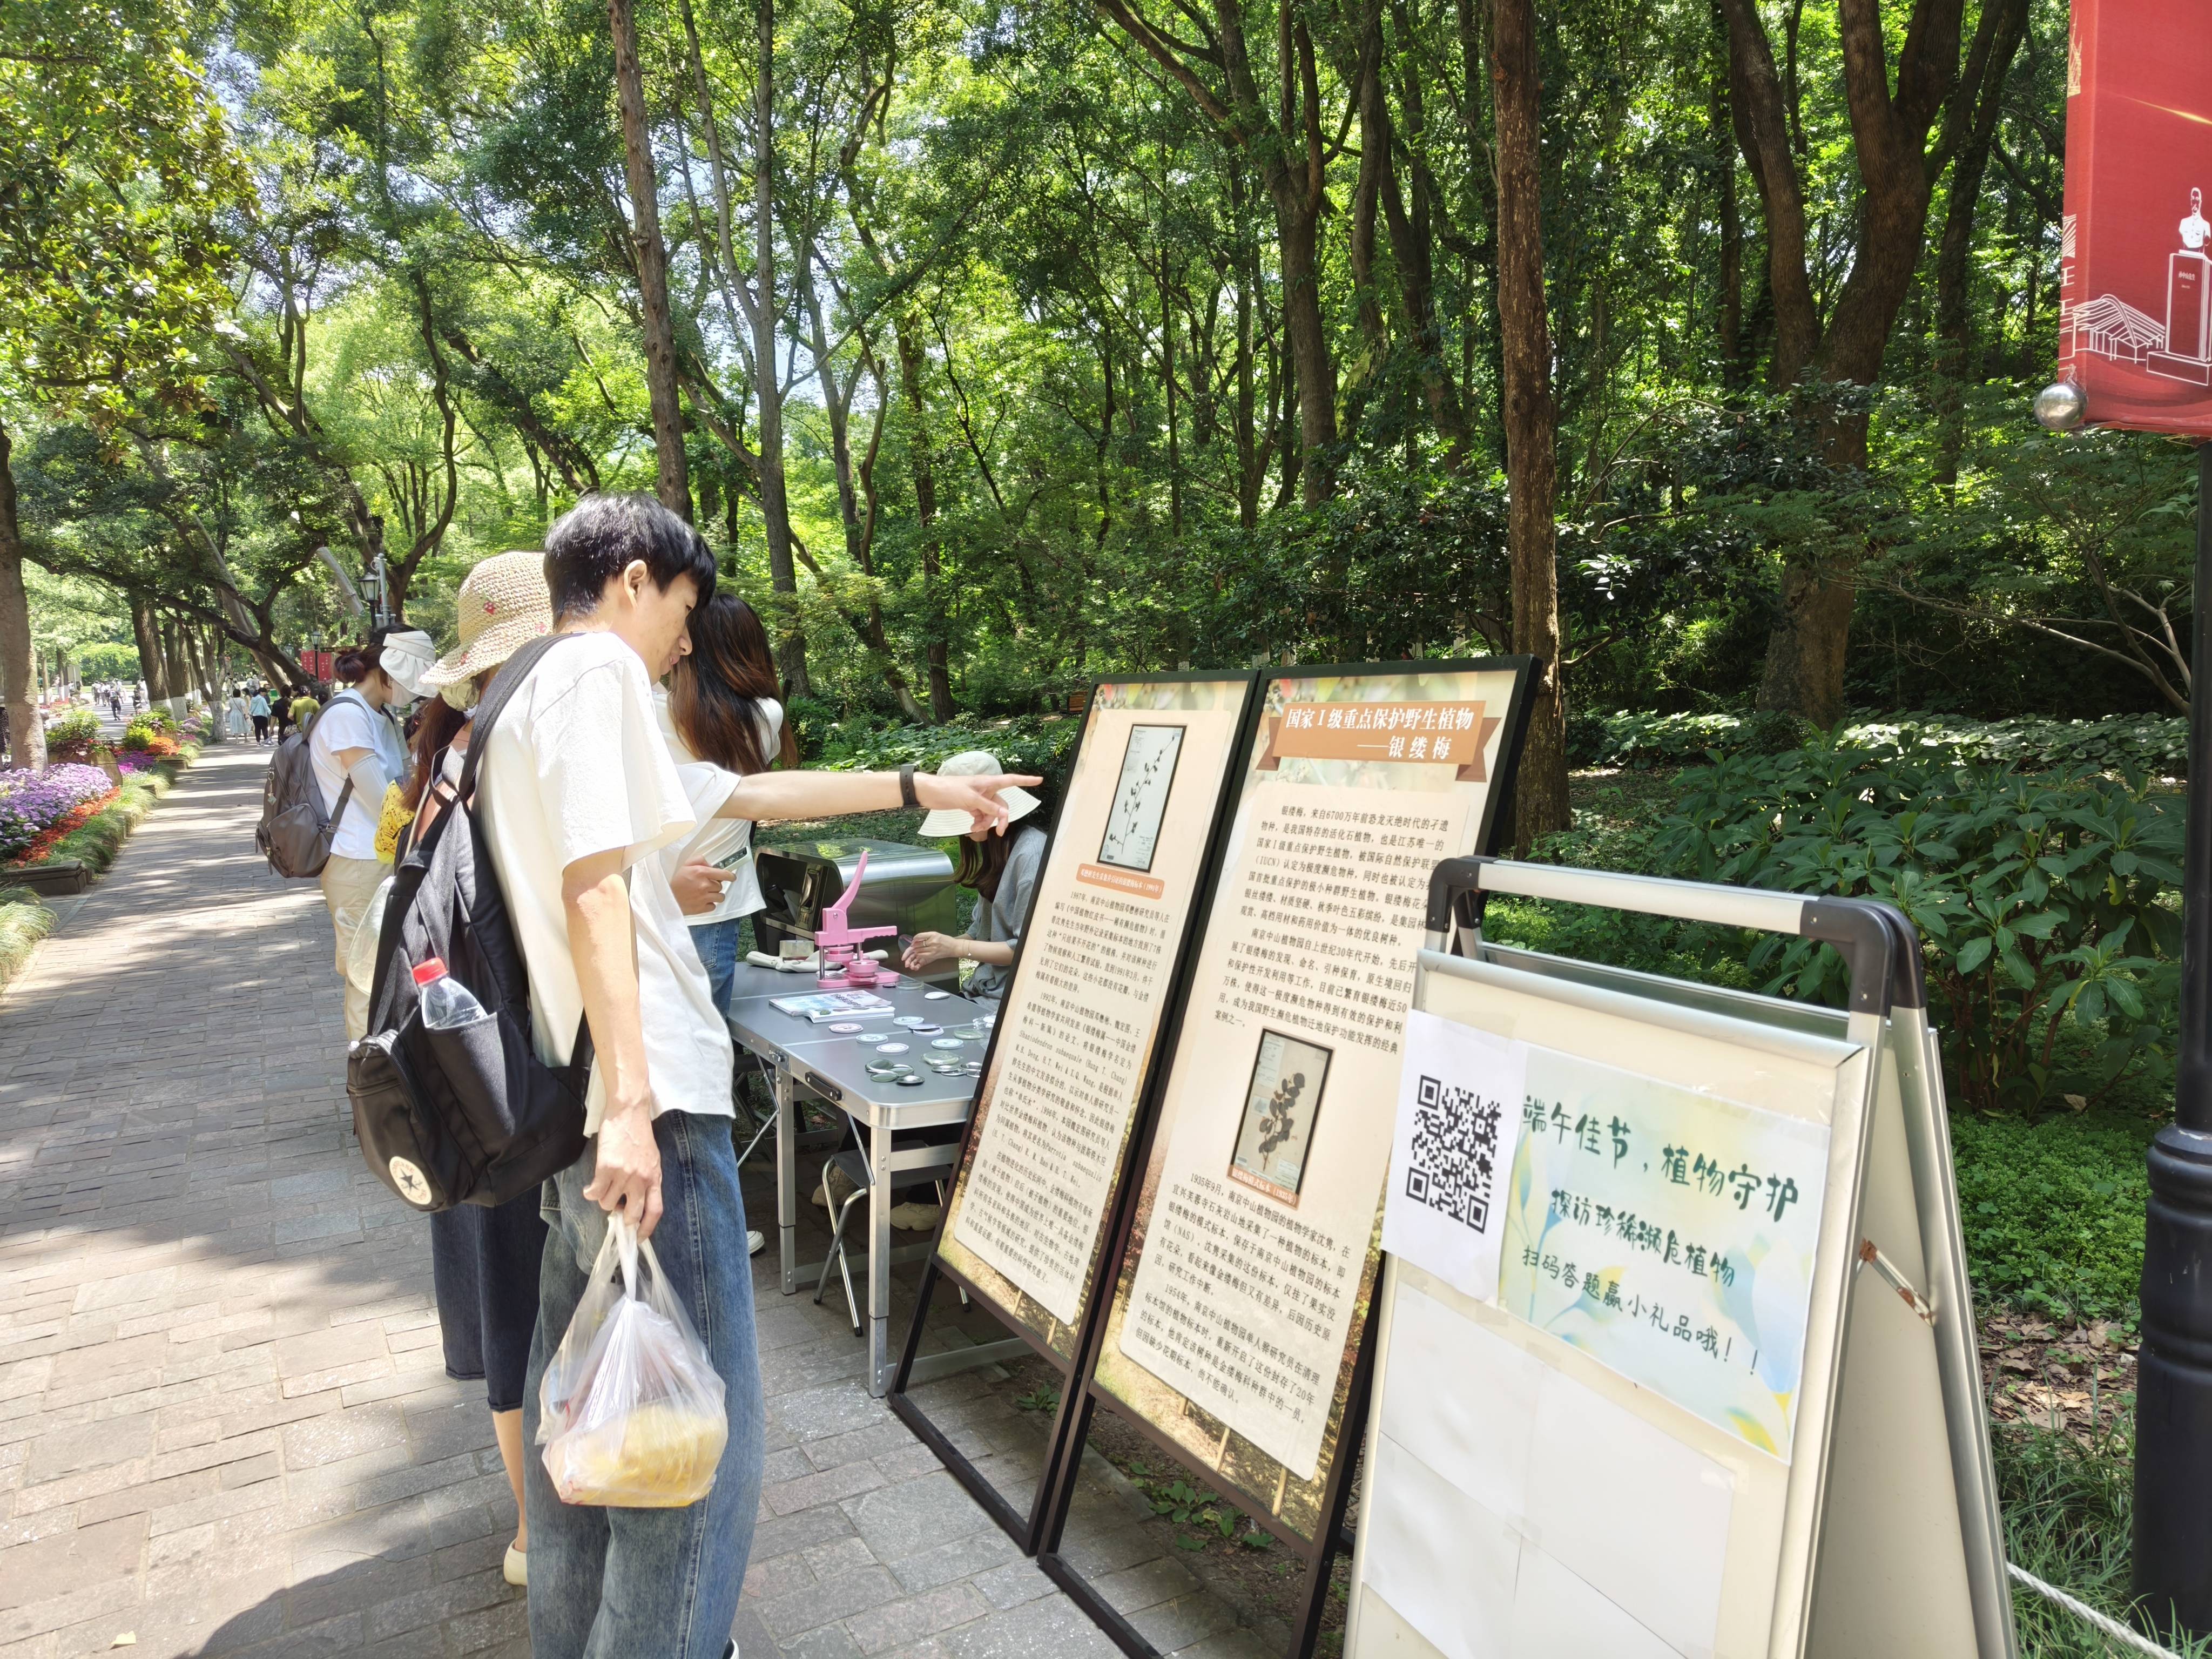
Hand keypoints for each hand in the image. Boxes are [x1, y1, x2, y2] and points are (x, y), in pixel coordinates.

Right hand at [585, 1101, 663, 1236]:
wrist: (628, 1112)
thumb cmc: (639, 1135)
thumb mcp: (652, 1160)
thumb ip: (646, 1180)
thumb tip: (635, 1202)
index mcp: (655, 1178)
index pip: (655, 1211)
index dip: (647, 1228)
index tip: (638, 1238)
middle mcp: (641, 1180)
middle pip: (631, 1214)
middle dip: (621, 1216)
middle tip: (615, 1207)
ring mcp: (623, 1175)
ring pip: (607, 1204)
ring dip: (603, 1199)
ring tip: (604, 1185)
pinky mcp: (606, 1168)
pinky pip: (594, 1193)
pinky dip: (590, 1192)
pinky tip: (591, 1185)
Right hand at [672, 858, 733, 915]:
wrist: (665, 897)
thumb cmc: (673, 881)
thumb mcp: (685, 865)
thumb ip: (699, 860)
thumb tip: (710, 865)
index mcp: (700, 872)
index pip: (723, 874)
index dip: (730, 876)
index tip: (732, 877)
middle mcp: (704, 885)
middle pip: (720, 886)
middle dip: (715, 885)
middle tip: (705, 885)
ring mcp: (703, 897)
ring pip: (720, 897)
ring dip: (715, 895)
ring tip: (705, 894)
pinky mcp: (701, 908)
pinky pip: (713, 906)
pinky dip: (709, 904)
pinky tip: (700, 901)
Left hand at [904, 932, 957, 971]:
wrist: (954, 947)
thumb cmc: (946, 940)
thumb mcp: (937, 934)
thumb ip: (927, 936)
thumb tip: (917, 938)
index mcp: (933, 934)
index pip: (919, 936)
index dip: (915, 938)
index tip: (914, 939)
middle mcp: (933, 941)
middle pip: (918, 944)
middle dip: (914, 945)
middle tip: (913, 945)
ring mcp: (933, 949)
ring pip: (919, 950)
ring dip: (916, 950)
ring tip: (916, 949)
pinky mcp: (933, 955)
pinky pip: (922, 955)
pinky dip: (919, 954)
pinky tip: (919, 953)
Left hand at [914, 771, 1042, 835]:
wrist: (930, 793)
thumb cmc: (950, 790)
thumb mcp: (970, 799)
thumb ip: (988, 807)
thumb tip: (1005, 814)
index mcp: (988, 782)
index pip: (1011, 780)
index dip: (1026, 780)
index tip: (1040, 780)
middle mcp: (986, 789)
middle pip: (1002, 805)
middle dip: (1000, 818)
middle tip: (1000, 832)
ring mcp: (979, 798)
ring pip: (991, 813)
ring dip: (986, 823)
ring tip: (974, 829)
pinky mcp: (972, 805)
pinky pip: (982, 815)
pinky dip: (979, 823)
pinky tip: (971, 827)